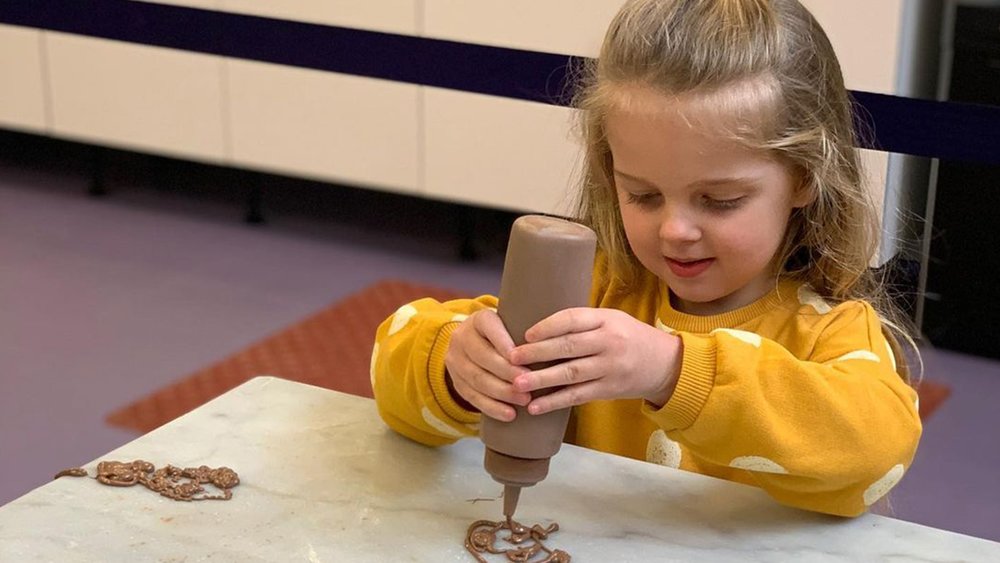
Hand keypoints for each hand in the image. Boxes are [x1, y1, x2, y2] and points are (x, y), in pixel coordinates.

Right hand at [444, 309, 530, 421]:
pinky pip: (472, 397)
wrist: (475, 345)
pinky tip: (509, 414)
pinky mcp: (456, 382)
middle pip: (483, 356)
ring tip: (524, 400)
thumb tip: (556, 341)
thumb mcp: (512, 324)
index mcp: (479, 319)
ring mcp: (455, 360)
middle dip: (508, 372)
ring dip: (502, 392)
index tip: (525, 357)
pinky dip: (492, 407)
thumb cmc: (505, 336)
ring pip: (477, 379)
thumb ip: (527, 329)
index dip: (506, 343)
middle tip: (530, 383)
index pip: (490, 327)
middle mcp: (462, 337)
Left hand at [508, 308, 681, 414]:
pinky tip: (536, 407)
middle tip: (512, 358)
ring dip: (541, 380)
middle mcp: (609, 342)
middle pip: (568, 346)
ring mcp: (610, 367)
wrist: (665, 364)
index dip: (547, 326)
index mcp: (607, 320)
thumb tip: (539, 326)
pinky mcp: (609, 389)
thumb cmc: (630, 337)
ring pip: (571, 373)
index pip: (573, 319)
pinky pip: (578, 396)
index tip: (525, 334)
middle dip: (537, 353)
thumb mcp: (612, 320)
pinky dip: (555, 402)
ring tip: (517, 384)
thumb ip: (583, 322)